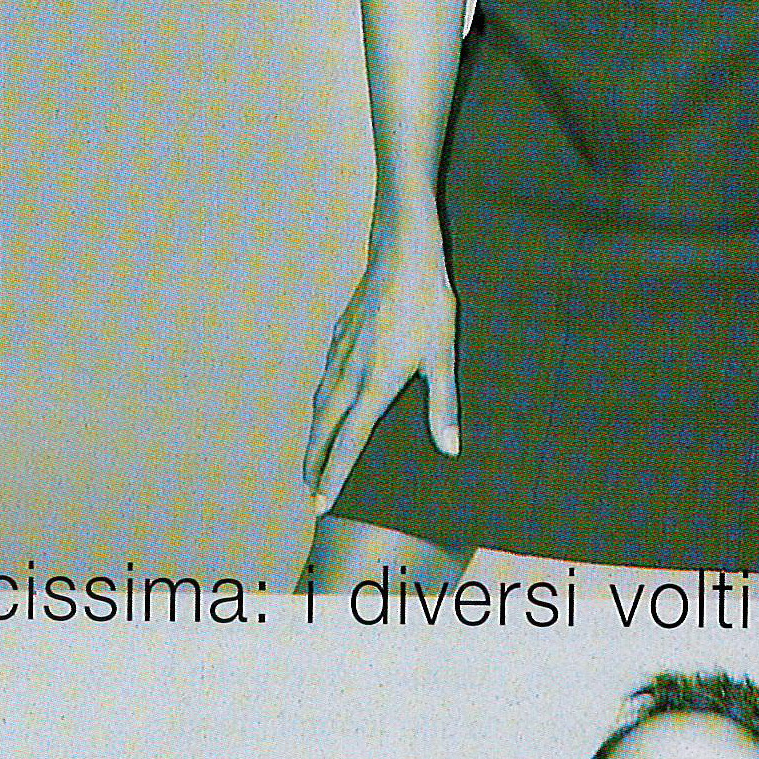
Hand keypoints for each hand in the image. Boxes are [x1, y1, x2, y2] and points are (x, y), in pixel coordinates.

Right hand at [303, 212, 458, 510]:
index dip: (334, 476)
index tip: (322, 502)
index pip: (349, 442)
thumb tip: (449, 448)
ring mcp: (340, 353)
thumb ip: (443, 406)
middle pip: (324, 429)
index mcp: (375, 384)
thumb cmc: (428, 304)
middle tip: (308, 492)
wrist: (402, 255)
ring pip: (320, 404)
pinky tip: (326, 405)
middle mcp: (350, 374)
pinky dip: (321, 402)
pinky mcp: (339, 336)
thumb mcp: (443, 356)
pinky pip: (325, 378)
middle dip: (314, 463)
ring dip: (314, 435)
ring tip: (312, 457)